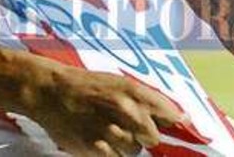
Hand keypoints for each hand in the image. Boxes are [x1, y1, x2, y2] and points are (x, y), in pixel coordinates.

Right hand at [26, 66, 183, 155]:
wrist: (51, 91)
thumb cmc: (88, 87)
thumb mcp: (119, 83)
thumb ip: (149, 100)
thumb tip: (183, 118)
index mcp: (133, 91)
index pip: (170, 115)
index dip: (176, 126)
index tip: (178, 132)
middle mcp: (126, 110)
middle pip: (153, 138)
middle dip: (142, 136)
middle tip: (125, 127)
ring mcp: (111, 130)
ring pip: (133, 151)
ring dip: (123, 146)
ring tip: (105, 131)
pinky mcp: (96, 148)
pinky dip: (109, 153)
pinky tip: (97, 140)